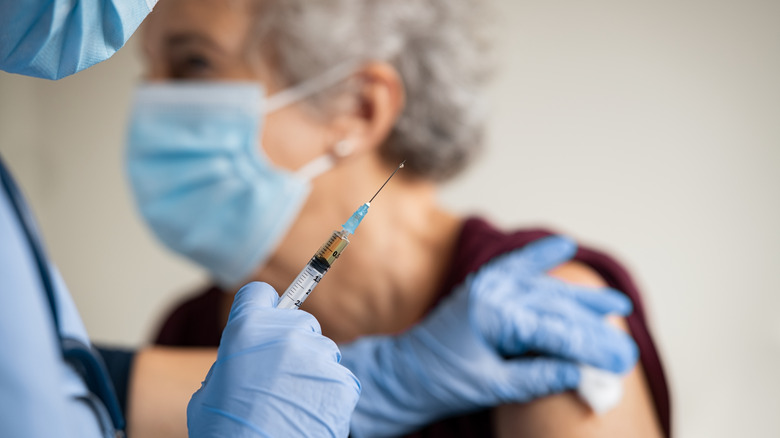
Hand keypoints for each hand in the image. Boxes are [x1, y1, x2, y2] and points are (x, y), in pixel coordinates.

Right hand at [187, 282, 359, 437]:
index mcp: (246, 330)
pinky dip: (329, 393)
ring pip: (323, 350)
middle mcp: (285, 334)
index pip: (259, 294)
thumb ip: (234, 360)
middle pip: (300, 322)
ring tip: (294, 399)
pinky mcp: (340, 381)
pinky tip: (310, 411)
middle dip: (293, 343)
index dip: (261, 307)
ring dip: (313, 368)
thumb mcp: (211, 388)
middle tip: (279, 374)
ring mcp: (316, 356)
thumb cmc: (226, 431)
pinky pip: (339, 377)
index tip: (266, 318)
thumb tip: (248, 356)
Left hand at [340, 236, 637, 437]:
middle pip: (557, 307)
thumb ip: (537, 377)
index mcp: (495, 315)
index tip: (622, 359)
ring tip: (616, 304)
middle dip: (594, 328)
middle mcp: (494, 291)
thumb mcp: (491, 386)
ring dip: (580, 298)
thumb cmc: (439, 382)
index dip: (592, 346)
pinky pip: (517, 266)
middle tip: (627, 347)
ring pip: (545, 289)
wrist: (402, 373)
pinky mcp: (484, 286)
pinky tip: (562, 246)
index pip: (557, 330)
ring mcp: (488, 285)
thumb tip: (582, 374)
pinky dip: (540, 257)